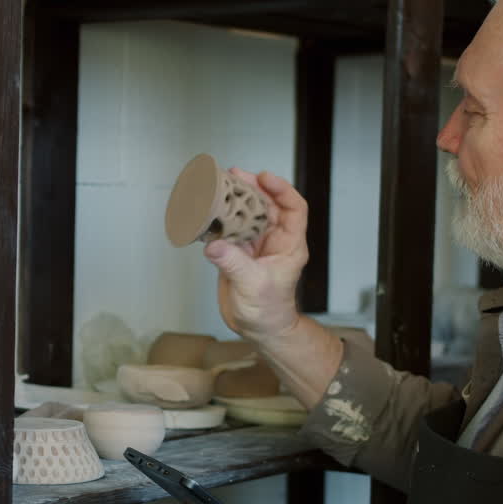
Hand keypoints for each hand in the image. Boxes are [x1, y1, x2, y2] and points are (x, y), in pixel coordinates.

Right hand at [204, 170, 308, 341]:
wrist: (259, 329)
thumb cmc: (269, 311)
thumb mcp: (254, 285)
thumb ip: (233, 263)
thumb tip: (215, 245)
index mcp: (289, 245)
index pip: (294, 208)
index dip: (282, 189)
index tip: (264, 178)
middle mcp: (274, 241)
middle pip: (268, 205)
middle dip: (253, 187)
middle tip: (235, 174)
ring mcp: (255, 246)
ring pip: (248, 215)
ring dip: (235, 200)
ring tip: (220, 185)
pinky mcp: (238, 253)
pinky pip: (230, 230)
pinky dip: (219, 219)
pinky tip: (208, 211)